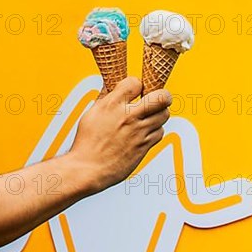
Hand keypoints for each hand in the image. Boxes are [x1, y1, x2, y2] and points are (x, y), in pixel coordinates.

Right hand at [69, 77, 171, 193]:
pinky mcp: (144, 146)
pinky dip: (155, 130)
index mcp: (112, 104)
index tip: (136, 90)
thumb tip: (112, 84)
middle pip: (161, 97)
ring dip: (159, 113)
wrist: (87, 169)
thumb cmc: (87, 142)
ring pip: (164, 114)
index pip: (136, 82)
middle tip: (159, 98)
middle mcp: (128, 116)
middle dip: (163, 95)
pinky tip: (146, 132)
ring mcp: (138, 131)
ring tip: (151, 116)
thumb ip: (106, 97)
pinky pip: (160, 132)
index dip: (137, 84)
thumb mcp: (92, 113)